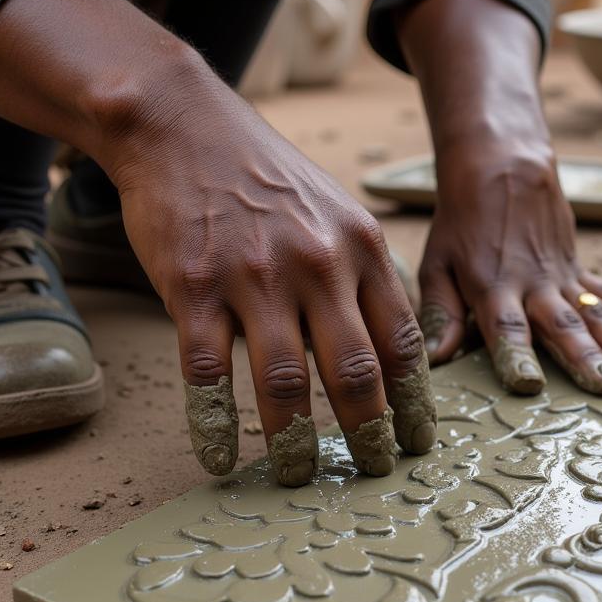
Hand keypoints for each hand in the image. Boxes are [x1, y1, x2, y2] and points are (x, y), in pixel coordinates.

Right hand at [0, 0, 435, 480]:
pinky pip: (209, 373)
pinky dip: (214, 422)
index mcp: (362, 249)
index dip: (415, 401)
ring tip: (299, 476)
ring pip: (286, 382)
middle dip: (370, 433)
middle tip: (374, 469)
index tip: (418, 441)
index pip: (403, 340)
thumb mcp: (337, 211)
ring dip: (296, 442)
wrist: (183, 125)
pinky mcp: (195, 287)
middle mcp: (318, 266)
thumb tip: (391, 345)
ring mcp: (255, 278)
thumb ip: (365, 274)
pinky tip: (218, 454)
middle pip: (357, 371)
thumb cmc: (267, 177)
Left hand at [418, 128, 601, 395]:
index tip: (529, 385)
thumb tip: (434, 358)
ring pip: (593, 312)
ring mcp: (559, 274)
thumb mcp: (438, 264)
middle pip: (561, 325)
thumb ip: (441, 314)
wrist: (501, 166)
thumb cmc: (461, 221)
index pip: (506, 329)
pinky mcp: (575, 265)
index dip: (516, 357)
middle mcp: (531, 284)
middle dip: (584, 359)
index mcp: (492, 287)